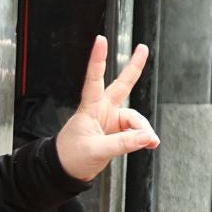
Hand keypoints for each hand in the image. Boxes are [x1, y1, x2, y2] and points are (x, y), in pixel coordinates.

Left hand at [55, 37, 159, 181]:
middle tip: (143, 48)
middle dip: (134, 67)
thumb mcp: (97, 151)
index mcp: (90, 109)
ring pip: (135, 119)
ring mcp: (110, 120)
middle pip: (122, 86)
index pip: (94, 80)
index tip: (100, 40)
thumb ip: (123, 143)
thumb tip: (147, 137)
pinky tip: (147, 144)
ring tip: (147, 143)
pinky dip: (142, 138)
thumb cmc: (70, 157)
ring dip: (142, 131)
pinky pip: (135, 131)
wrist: (65, 170)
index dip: (98, 60)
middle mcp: (102, 111)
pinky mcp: (117, 131)